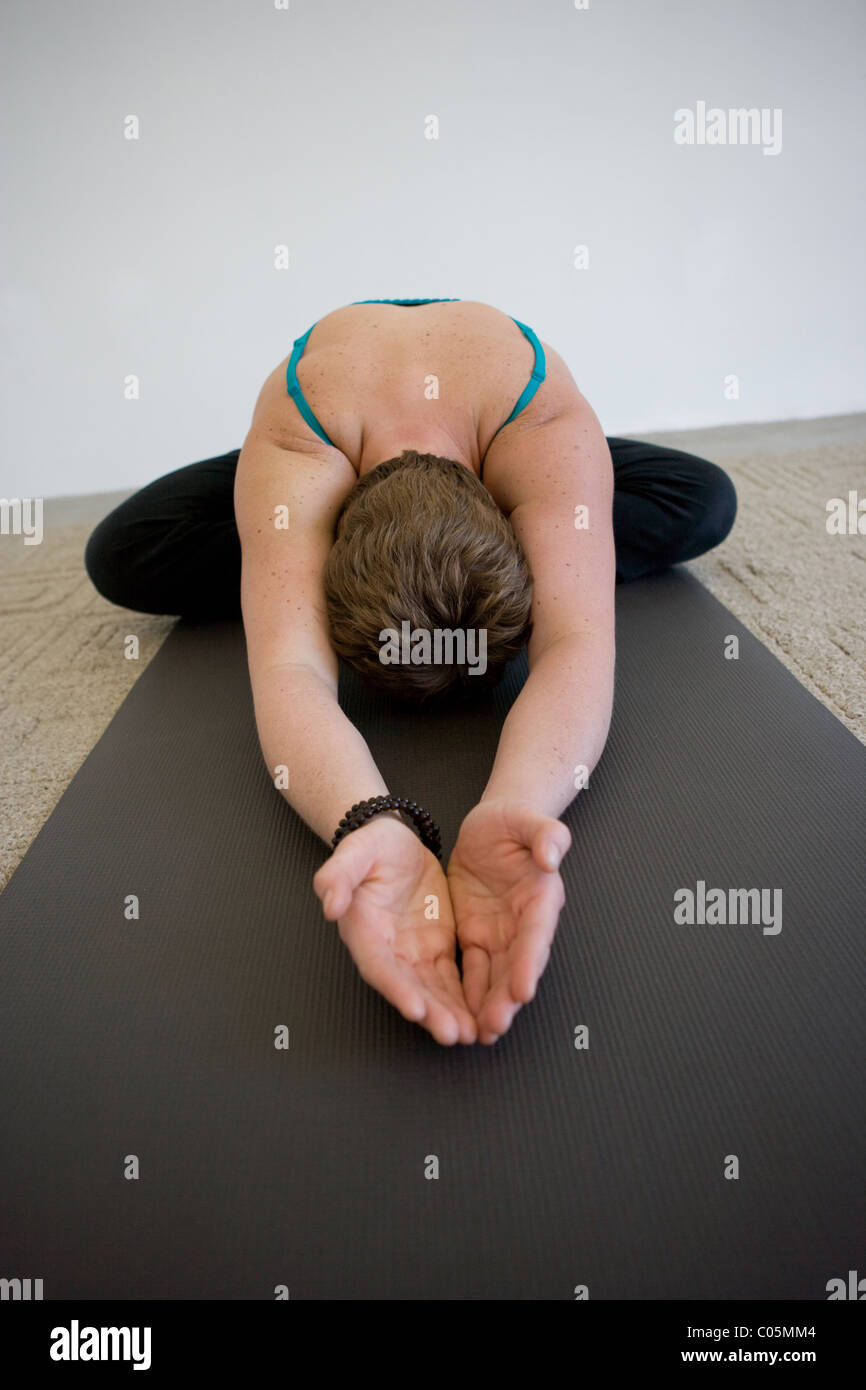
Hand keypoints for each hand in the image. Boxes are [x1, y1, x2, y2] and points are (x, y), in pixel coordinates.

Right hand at [313, 816, 476, 1045]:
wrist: (394, 842)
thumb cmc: (370, 846)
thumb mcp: (354, 852)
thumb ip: (337, 876)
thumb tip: (329, 905)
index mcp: (363, 930)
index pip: (378, 965)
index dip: (396, 988)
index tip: (415, 1008)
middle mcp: (387, 950)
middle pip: (408, 987)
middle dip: (430, 1012)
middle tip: (451, 1032)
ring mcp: (412, 952)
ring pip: (431, 990)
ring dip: (448, 1013)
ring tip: (469, 1034)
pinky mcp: (436, 948)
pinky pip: (450, 978)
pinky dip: (462, 999)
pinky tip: (478, 1017)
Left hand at [447, 799, 571, 1043]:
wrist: (490, 826)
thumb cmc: (513, 821)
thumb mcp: (527, 818)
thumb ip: (546, 834)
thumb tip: (553, 855)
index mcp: (540, 897)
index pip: (536, 933)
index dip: (529, 962)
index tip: (522, 989)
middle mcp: (523, 923)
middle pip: (517, 965)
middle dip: (507, 998)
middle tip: (495, 1025)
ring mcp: (500, 933)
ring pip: (496, 975)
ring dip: (490, 1005)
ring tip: (481, 1033)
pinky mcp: (476, 935)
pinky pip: (473, 969)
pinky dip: (470, 994)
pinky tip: (462, 1016)